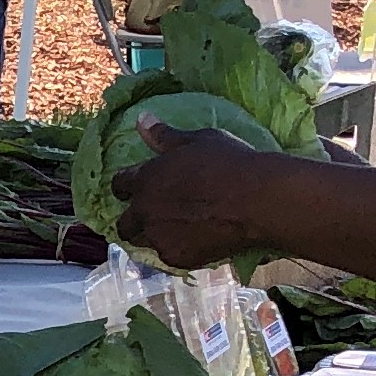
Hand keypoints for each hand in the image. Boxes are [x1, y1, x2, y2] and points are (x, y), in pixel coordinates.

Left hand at [109, 114, 270, 269]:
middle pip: (123, 223)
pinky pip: (166, 255)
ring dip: (151, 236)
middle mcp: (144, 210)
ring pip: (141, 241)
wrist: (257, 200)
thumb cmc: (230, 162)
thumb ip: (164, 136)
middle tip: (154, 215)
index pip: (119, 185)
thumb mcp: (199, 140)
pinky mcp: (175, 257)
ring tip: (173, 229)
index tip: (137, 188)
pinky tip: (194, 240)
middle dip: (134, 220)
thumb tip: (140, 119)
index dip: (127, 187)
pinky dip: (176, 248)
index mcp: (146, 179)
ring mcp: (158, 237)